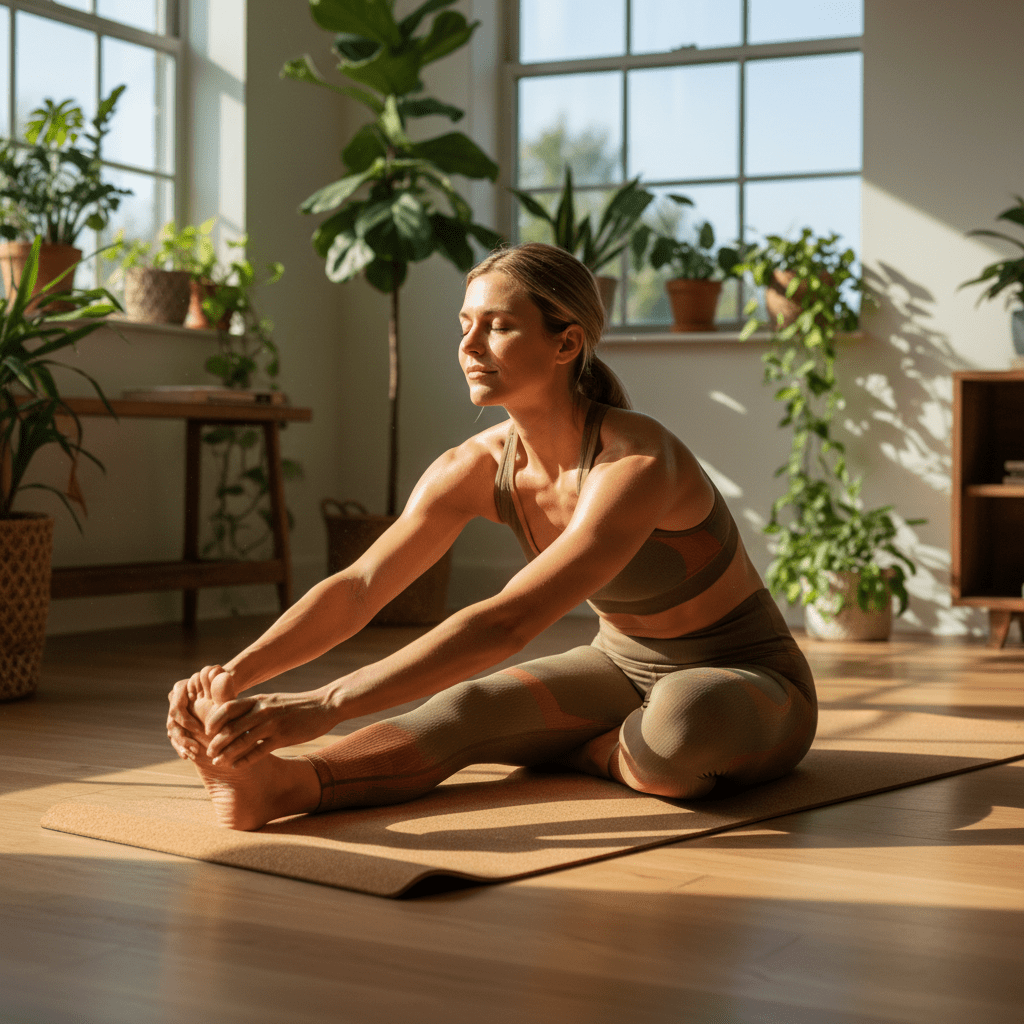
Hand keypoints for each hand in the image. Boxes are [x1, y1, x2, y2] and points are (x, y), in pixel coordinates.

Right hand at [165, 664, 233, 759]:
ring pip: (173, 731)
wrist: (226, 698)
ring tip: (193, 754)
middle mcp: (176, 699)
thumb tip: (218, 670)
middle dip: (184, 735)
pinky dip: (181, 748)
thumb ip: (221, 683)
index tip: (200, 729)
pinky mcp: (179, 726)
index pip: (177, 706)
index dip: (186, 719)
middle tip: (196, 746)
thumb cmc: (227, 691)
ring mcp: (176, 713)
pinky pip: (176, 738)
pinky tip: (188, 756)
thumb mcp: (226, 689)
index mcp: (182, 687)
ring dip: (182, 743)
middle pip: (173, 721)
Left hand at [201, 687, 338, 767]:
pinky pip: (259, 751)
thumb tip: (237, 716)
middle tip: (208, 752)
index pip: (227, 708)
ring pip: (242, 740)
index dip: (213, 720)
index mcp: (258, 700)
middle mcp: (263, 710)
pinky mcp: (284, 736)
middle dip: (216, 741)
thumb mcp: (274, 700)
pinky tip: (236, 766)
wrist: (325, 704)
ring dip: (227, 753)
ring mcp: (273, 723)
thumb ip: (256, 707)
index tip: (206, 732)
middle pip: (231, 726)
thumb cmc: (298, 705)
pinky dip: (245, 760)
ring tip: (217, 762)